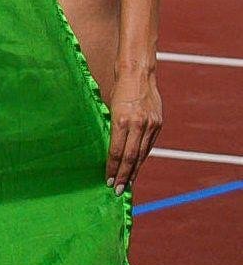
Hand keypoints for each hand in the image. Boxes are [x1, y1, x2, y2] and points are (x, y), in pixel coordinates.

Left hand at [106, 68, 161, 194]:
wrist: (138, 73)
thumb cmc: (117, 89)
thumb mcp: (110, 107)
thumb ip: (112, 127)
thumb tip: (107, 148)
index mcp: (122, 120)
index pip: (116, 151)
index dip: (112, 168)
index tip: (108, 180)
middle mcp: (138, 124)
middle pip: (130, 157)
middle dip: (124, 175)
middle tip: (118, 190)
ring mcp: (151, 125)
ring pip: (142, 154)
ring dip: (134, 170)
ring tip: (127, 184)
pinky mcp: (158, 124)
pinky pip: (148, 146)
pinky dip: (142, 158)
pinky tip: (136, 167)